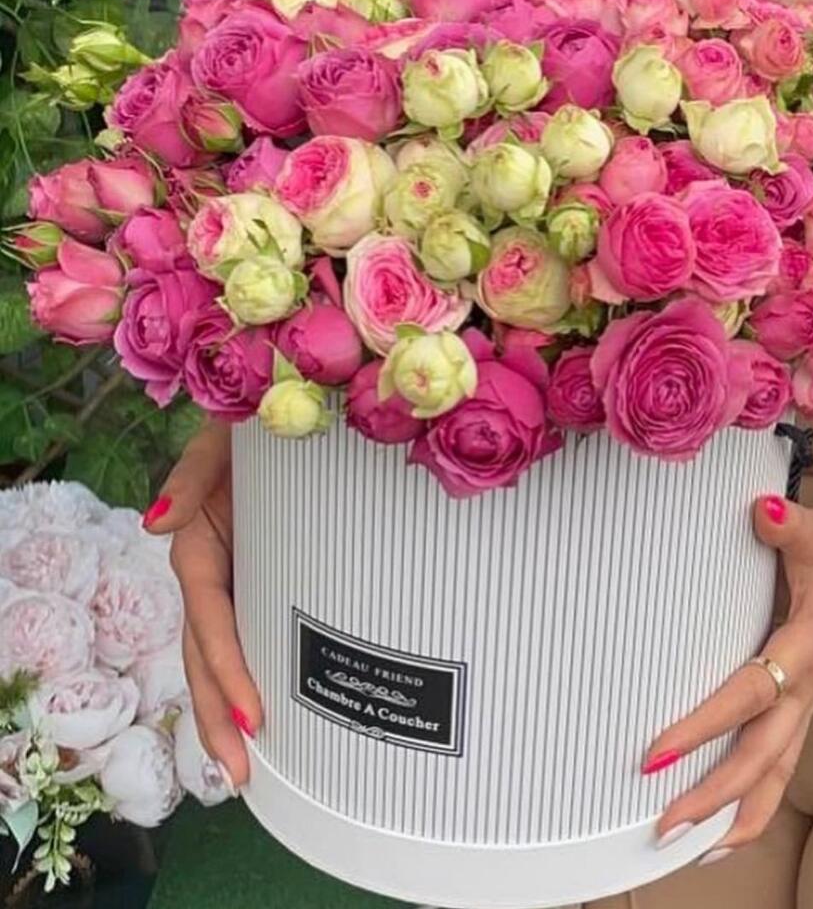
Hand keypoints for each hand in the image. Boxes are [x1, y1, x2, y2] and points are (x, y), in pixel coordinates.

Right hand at [144, 420, 260, 786]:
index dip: (226, 669)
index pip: (210, 621)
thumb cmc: (248, 429)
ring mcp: (232, 578)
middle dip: (216, 714)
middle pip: (206, 654)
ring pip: (220, 653)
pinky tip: (265, 710)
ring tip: (246, 764)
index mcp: (199, 545)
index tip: (249, 718)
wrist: (278, 415)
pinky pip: (249, 630)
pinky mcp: (256, 577)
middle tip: (241, 774)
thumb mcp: (217, 447)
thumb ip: (189, 480)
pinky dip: (250, 672)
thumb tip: (157, 524)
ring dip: (226, 707)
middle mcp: (212, 571)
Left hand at [644, 493, 812, 856]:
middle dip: (712, 796)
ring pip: (778, 772)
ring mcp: (809, 696)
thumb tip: (761, 511)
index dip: (701, 727)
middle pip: (762, 758)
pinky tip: (730, 817)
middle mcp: (807, 685)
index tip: (654, 752)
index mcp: (805, 648)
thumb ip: (785, 526)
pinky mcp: (805, 696)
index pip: (745, 697)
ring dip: (739, 812)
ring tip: (696, 848)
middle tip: (661, 825)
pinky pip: (783, 758)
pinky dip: (758, 792)